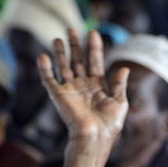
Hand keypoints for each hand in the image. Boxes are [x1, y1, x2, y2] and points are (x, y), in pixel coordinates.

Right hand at [38, 29, 128, 145]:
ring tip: (58, 38)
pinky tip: (43, 56)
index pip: (95, 62)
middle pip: (78, 61)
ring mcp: (70, 90)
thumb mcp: (120, 103)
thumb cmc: (109, 124)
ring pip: (63, 66)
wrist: (93, 137)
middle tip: (72, 30)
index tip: (93, 33)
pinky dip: (45, 68)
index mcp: (98, 87)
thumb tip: (124, 68)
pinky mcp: (58, 95)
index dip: (94, 48)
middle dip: (75, 45)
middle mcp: (83, 86)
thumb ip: (119, 84)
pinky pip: (49, 79)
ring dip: (60, 53)